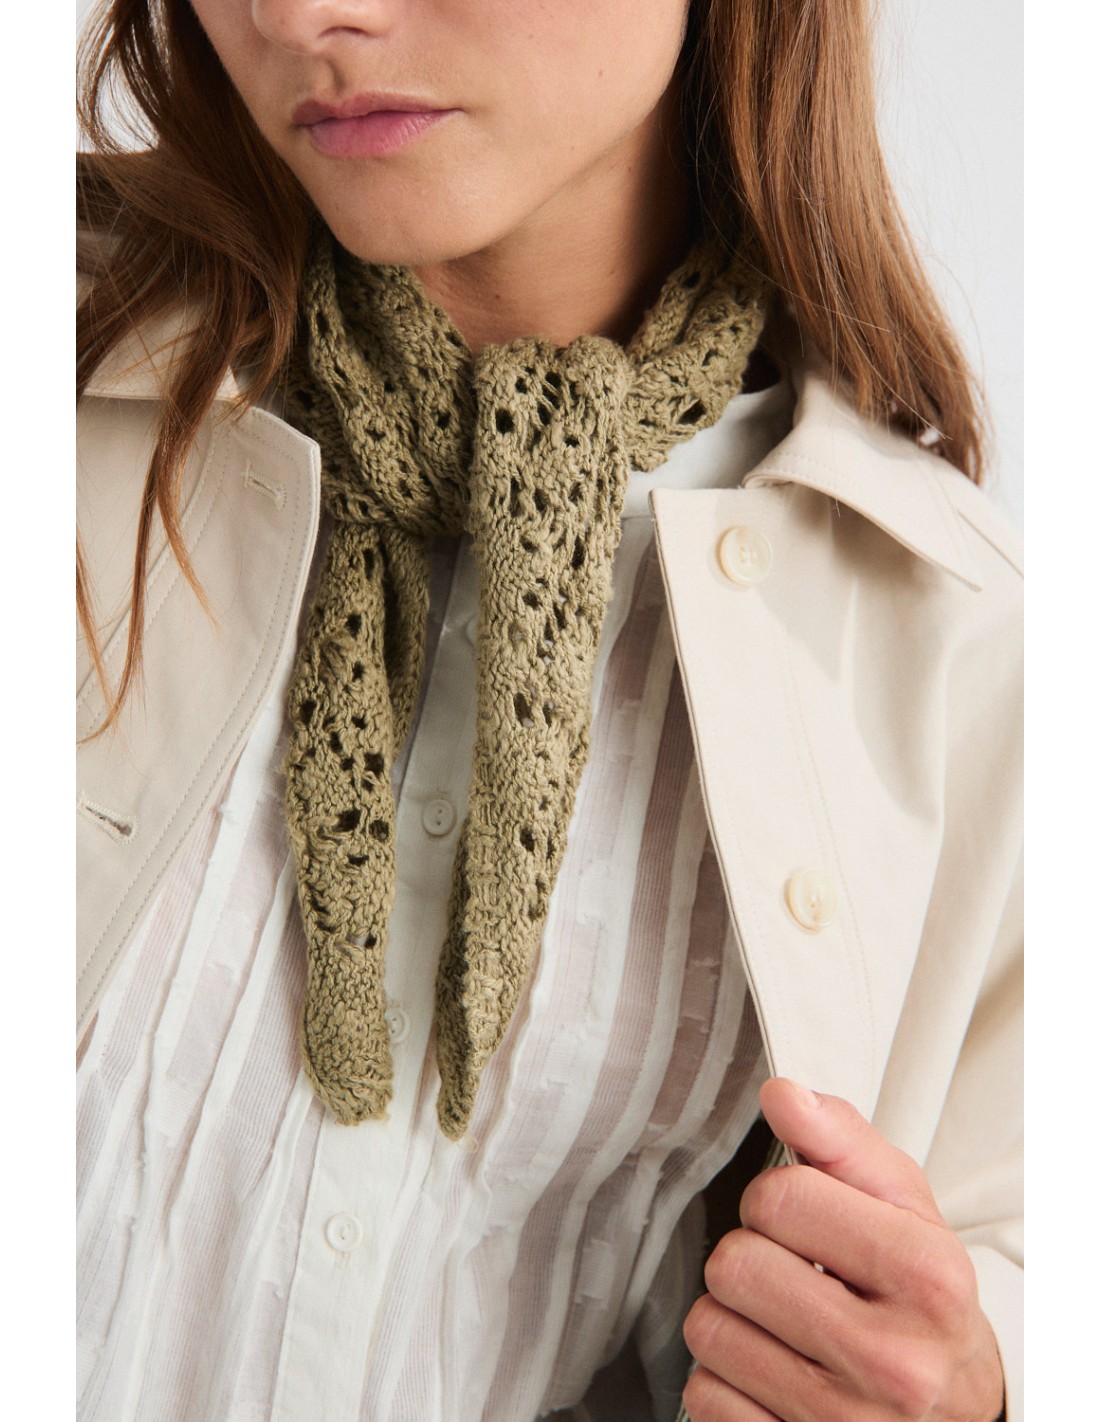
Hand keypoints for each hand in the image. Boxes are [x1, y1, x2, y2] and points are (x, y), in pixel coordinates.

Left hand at [681, 1079, 1004, 1420]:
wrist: (952, 1410)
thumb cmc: (922, 1299)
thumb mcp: (906, 1208)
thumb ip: (842, 1140)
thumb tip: (784, 1096)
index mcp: (926, 1278)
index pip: (781, 1199)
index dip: (775, 1196)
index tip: (800, 1217)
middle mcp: (893, 1360)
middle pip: (735, 1265)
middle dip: (750, 1255)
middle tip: (791, 1272)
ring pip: (709, 1329)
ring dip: (732, 1317)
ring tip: (783, 1322)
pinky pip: (704, 1396)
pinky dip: (727, 1379)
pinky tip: (774, 1371)